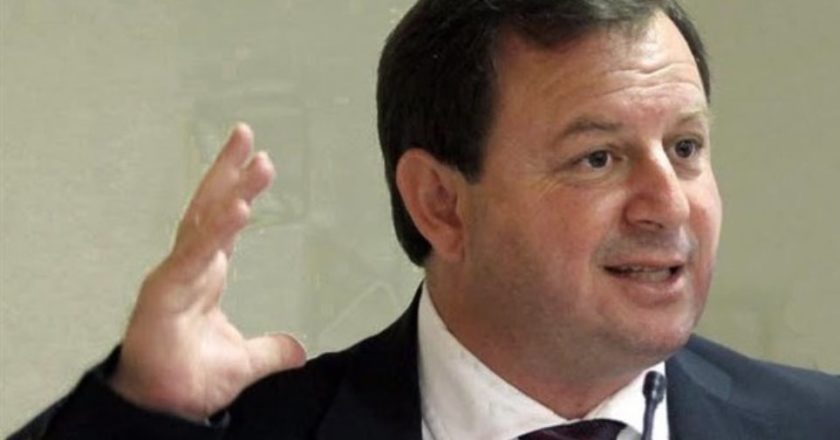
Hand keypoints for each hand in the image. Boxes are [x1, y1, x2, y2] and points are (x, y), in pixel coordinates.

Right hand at [109, 123, 305, 420]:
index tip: (258, 159)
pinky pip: (193, 256)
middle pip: (209, 207)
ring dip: (228, 189)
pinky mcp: (165, 294)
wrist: (162, 409)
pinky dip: (214, 232)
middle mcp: (190, 267)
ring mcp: (176, 277)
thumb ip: (271, 351)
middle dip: (227, 169)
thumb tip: (298, 349)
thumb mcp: (244, 361)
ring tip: (254, 160)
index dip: (238, 188)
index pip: (223, 221)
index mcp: (207, 273)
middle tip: (246, 133)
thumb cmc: (190, 379)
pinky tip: (235, 208)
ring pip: (203, 223)